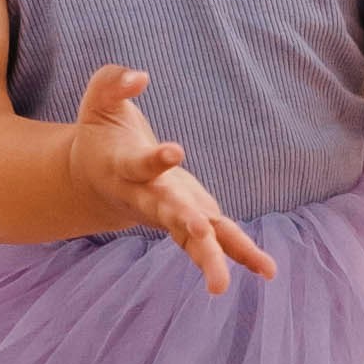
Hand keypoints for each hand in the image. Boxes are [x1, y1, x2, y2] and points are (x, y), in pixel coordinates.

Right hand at [65, 61, 273, 297]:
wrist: (95, 179)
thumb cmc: (100, 133)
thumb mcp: (98, 100)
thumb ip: (114, 83)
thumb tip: (140, 77)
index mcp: (124, 168)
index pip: (141, 163)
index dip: (157, 158)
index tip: (175, 150)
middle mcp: (148, 197)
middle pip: (167, 213)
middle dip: (183, 222)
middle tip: (199, 233)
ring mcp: (171, 213)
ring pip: (192, 240)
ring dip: (209, 259)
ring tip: (221, 287)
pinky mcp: (192, 220)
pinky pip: (217, 241)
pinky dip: (242, 255)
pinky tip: (268, 270)